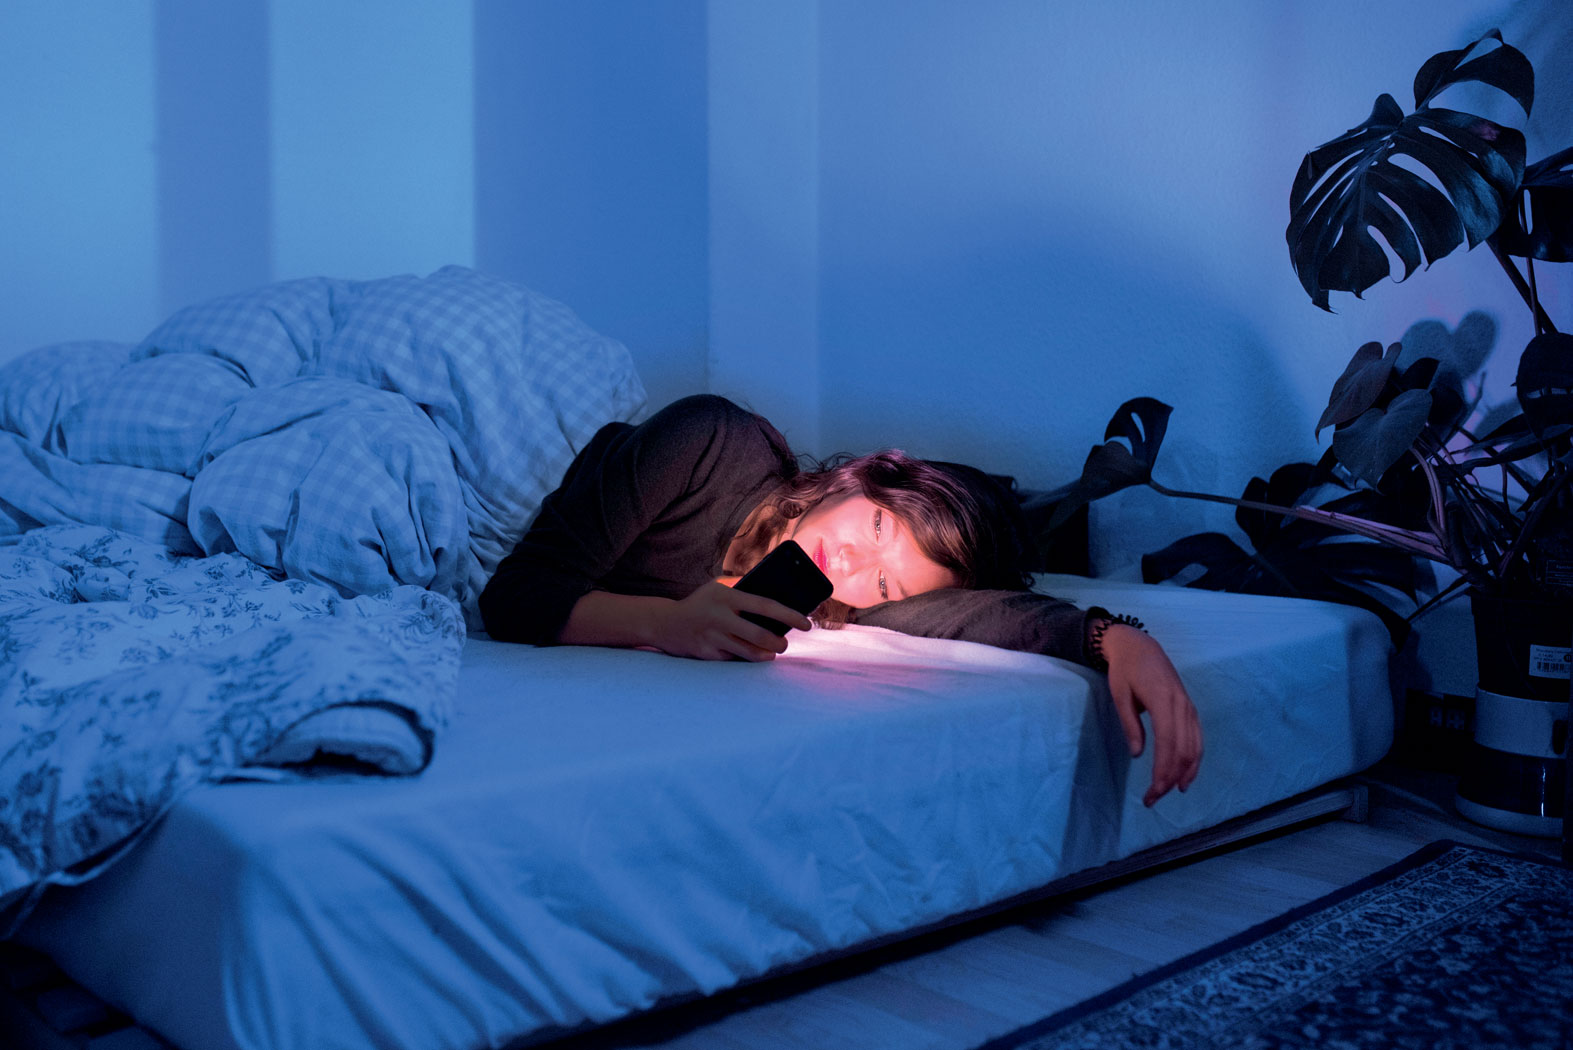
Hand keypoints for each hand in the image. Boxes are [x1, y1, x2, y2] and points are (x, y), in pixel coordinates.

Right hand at [650, 581, 812, 661]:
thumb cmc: (701, 603)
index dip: (790, 616)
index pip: (766, 606)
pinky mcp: (706, 654)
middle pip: (760, 635)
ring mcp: (712, 637)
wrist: (665, 622)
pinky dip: (745, 658)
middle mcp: (719, 616)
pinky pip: (734, 659)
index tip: (806, 624)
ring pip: (749, 652)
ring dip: (765, 655)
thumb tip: (776, 601)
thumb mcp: (718, 588)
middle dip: (778, 643)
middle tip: (784, 645)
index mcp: (726, 596)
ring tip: (772, 652)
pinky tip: (749, 655)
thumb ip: (742, 592)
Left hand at [1100, 624, 1202, 806]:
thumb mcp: (1120, 695)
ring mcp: (1188, 707)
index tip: (1152, 791)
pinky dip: (1194, 759)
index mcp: (1163, 700)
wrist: (1140, 646)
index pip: (1167, 744)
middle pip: (1182, 750)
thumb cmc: (1125, 671)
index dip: (1162, 771)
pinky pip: (1197, 738)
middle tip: (1154, 799)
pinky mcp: (1190, 709)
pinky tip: (1186, 774)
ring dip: (1185, 772)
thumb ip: (1130, 725)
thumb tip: (1138, 754)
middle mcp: (1181, 705)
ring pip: (1194, 746)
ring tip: (1171, 792)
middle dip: (1170, 778)